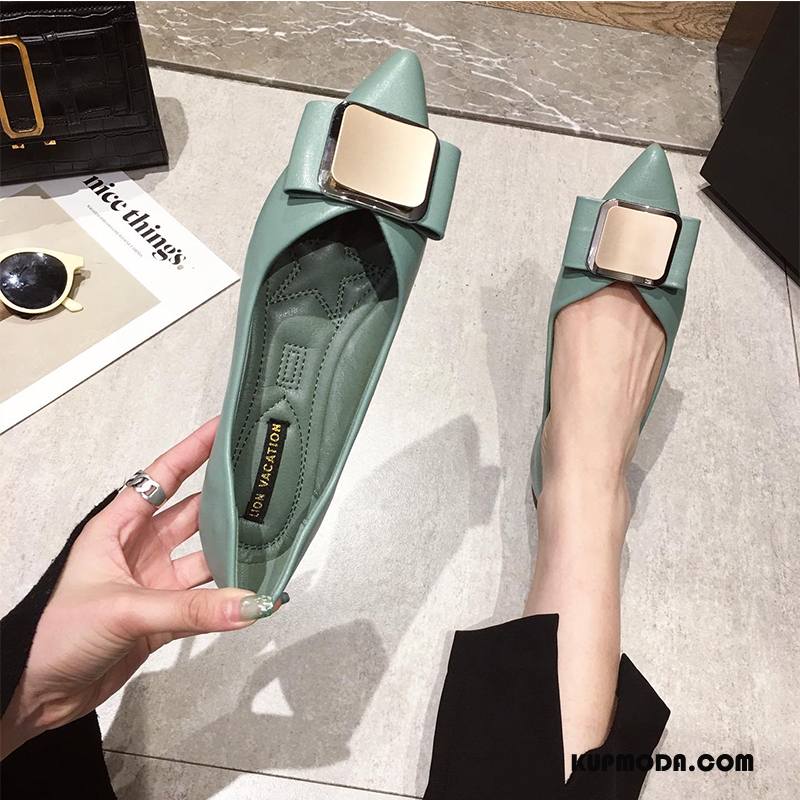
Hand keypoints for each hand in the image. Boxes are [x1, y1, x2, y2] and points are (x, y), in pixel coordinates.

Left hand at [1, 418, 280, 757]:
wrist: (40, 695)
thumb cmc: (60, 634)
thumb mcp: (124, 609)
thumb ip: (191, 608)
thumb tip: (253, 604)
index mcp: (118, 527)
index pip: (162, 477)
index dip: (193, 451)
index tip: (226, 429)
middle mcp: (141, 548)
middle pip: (193, 514)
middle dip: (227, 501)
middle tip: (267, 486)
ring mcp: (155, 582)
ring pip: (205, 558)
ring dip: (233, 553)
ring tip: (272, 539)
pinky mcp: (165, 616)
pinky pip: (205, 599)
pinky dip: (229, 597)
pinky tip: (255, 590)